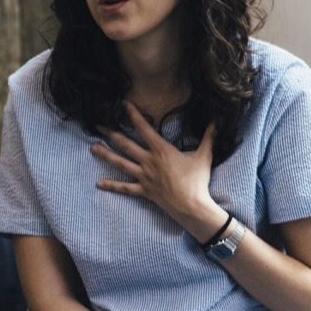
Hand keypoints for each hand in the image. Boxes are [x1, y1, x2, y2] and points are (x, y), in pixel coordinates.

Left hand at [92, 101, 215, 224]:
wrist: (192, 206)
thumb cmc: (198, 180)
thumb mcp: (204, 155)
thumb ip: (209, 136)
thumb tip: (217, 120)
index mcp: (161, 150)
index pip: (143, 128)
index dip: (133, 115)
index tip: (123, 104)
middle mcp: (148, 161)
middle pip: (125, 144)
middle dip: (110, 133)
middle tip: (97, 125)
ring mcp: (144, 176)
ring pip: (120, 163)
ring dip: (106, 155)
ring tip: (92, 147)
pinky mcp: (143, 190)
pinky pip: (125, 188)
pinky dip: (112, 185)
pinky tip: (99, 183)